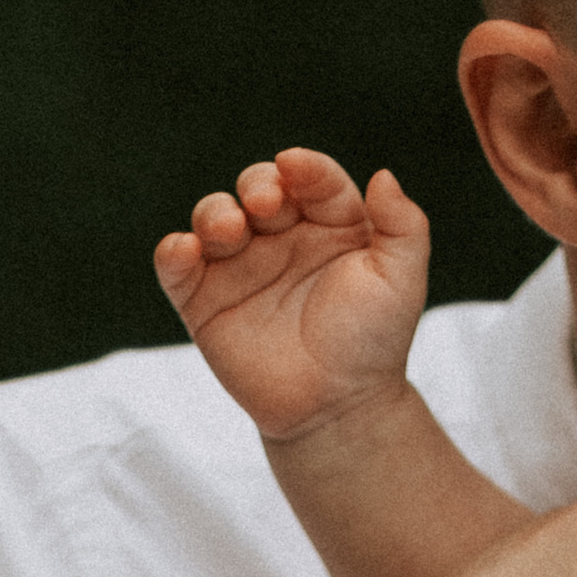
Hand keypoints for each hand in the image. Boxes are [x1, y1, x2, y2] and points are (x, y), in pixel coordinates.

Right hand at [152, 149, 428, 446]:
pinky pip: (177, 266)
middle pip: (257, 188)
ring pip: (214, 217)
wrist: (337, 409)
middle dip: (256, 184)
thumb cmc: (372, 344)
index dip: (304, 168)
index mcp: (330, 225)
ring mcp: (240, 266)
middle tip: (263, 204)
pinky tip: (185, 250)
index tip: (295, 167)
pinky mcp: (204, 300)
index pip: (313, 179)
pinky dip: (173, 252)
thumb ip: (403, 226)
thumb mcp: (401, 282)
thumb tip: (383, 175)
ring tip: (229, 229)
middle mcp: (282, 238)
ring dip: (214, 212)